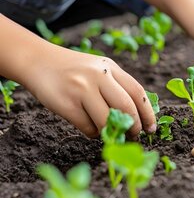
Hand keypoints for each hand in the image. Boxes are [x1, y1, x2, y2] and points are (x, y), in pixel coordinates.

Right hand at [24, 46, 155, 138]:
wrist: (37, 61)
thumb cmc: (74, 70)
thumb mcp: (99, 69)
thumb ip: (117, 86)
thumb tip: (138, 117)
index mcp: (110, 67)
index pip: (138, 92)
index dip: (147, 113)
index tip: (151, 129)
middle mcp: (98, 76)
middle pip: (126, 107)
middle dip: (134, 126)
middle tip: (134, 136)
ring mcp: (82, 89)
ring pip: (107, 120)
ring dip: (112, 132)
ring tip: (111, 133)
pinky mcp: (66, 104)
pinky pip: (88, 127)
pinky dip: (93, 133)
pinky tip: (91, 127)